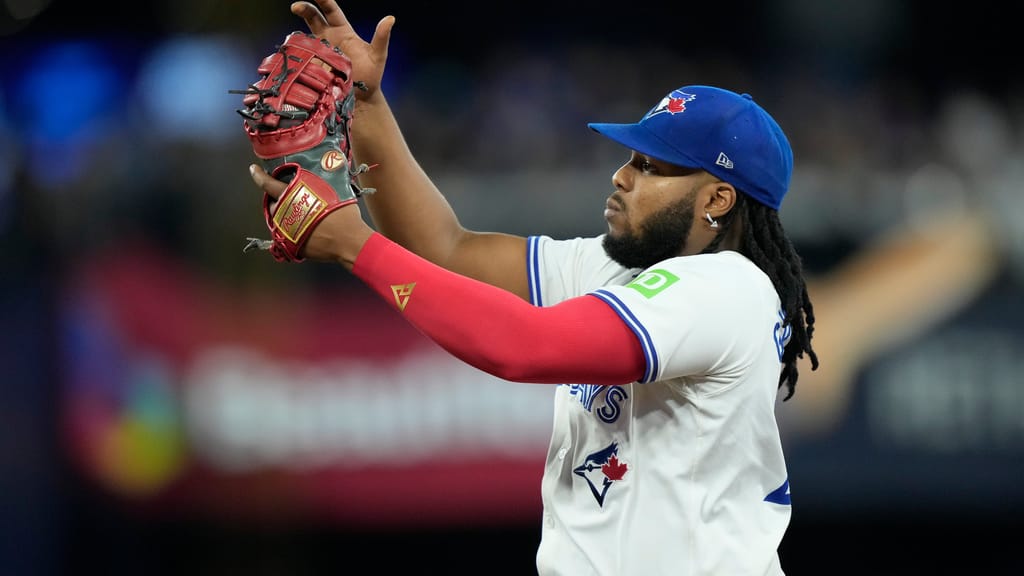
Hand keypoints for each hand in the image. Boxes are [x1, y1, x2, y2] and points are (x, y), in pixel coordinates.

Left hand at [249, 164, 372, 266]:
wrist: (348, 241)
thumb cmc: (343, 215)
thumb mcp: (332, 190)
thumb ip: (318, 183)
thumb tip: (323, 172)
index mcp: (292, 196)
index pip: (268, 184)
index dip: (259, 175)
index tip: (254, 170)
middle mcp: (284, 212)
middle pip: (273, 205)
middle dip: (279, 202)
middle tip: (294, 200)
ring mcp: (286, 230)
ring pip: (278, 221)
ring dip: (285, 216)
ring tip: (302, 216)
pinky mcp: (291, 245)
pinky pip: (287, 236)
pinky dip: (293, 231)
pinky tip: (307, 230)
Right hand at [290, 1, 394, 100]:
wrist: (362, 99)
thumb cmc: (371, 76)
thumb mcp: (378, 55)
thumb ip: (382, 37)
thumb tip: (391, 18)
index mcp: (342, 31)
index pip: (331, 10)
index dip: (323, 0)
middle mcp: (328, 39)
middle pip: (312, 18)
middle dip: (304, 9)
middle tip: (296, 7)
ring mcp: (319, 53)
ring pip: (305, 38)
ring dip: (300, 35)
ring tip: (299, 39)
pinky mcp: (313, 67)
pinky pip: (303, 58)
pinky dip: (299, 54)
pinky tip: (297, 54)